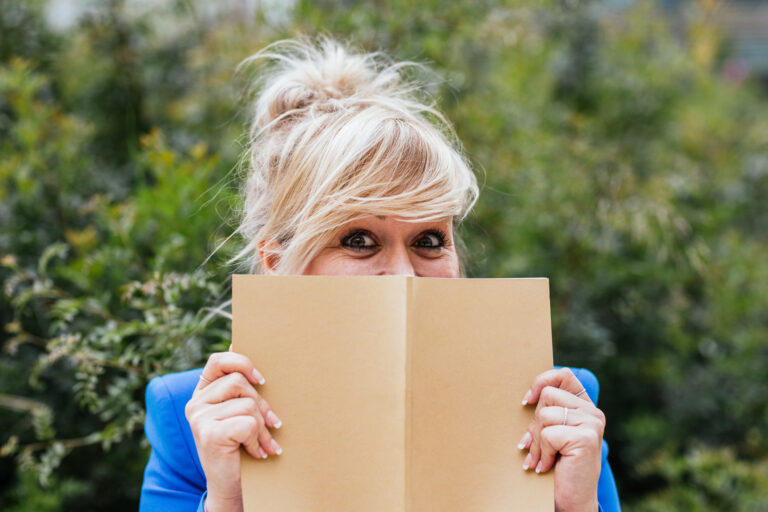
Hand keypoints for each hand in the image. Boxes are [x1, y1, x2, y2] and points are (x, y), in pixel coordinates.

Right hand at [185, 350, 282, 511]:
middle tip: (272, 424)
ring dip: (262, 426)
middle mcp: (195, 403)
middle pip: (239, 382)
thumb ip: (240, 387)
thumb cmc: (239, 445)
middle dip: (262, 405)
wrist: (230, 486)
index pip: (218, 361)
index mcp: (202, 393)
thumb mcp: (239, 412)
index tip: (261, 380)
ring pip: (247, 404)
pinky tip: (256, 451)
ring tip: (263, 442)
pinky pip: (248, 423)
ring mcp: (199, 418)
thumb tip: (239, 344)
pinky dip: (258, 439)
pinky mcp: (208, 434)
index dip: (241, 362)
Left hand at [518, 368, 604, 511]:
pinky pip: (548, 434)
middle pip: (547, 395)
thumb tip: (525, 397)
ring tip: (542, 458)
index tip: (526, 401)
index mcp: (585, 407)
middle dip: (534, 423)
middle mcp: (593, 413)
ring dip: (536, 441)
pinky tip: (547, 466)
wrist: (571, 500)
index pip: (564, 375)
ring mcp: (592, 424)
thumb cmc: (557, 467)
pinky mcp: (586, 438)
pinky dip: (543, 452)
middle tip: (534, 446)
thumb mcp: (550, 433)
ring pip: (545, 414)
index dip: (541, 381)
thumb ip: (546, 412)